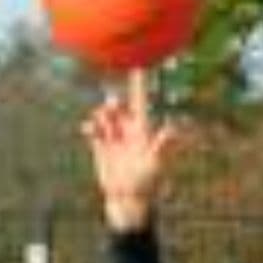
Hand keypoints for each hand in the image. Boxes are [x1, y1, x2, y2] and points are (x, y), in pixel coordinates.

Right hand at [81, 69, 183, 230]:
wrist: (127, 198)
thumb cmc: (146, 183)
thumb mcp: (154, 163)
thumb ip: (162, 145)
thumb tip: (174, 128)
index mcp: (143, 129)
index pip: (140, 101)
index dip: (139, 83)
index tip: (137, 65)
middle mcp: (129, 129)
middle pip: (119, 107)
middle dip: (113, 105)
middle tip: (110, 110)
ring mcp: (115, 137)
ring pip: (105, 116)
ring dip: (101, 116)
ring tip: (99, 124)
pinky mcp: (102, 145)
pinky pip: (94, 129)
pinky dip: (90, 127)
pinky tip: (88, 130)